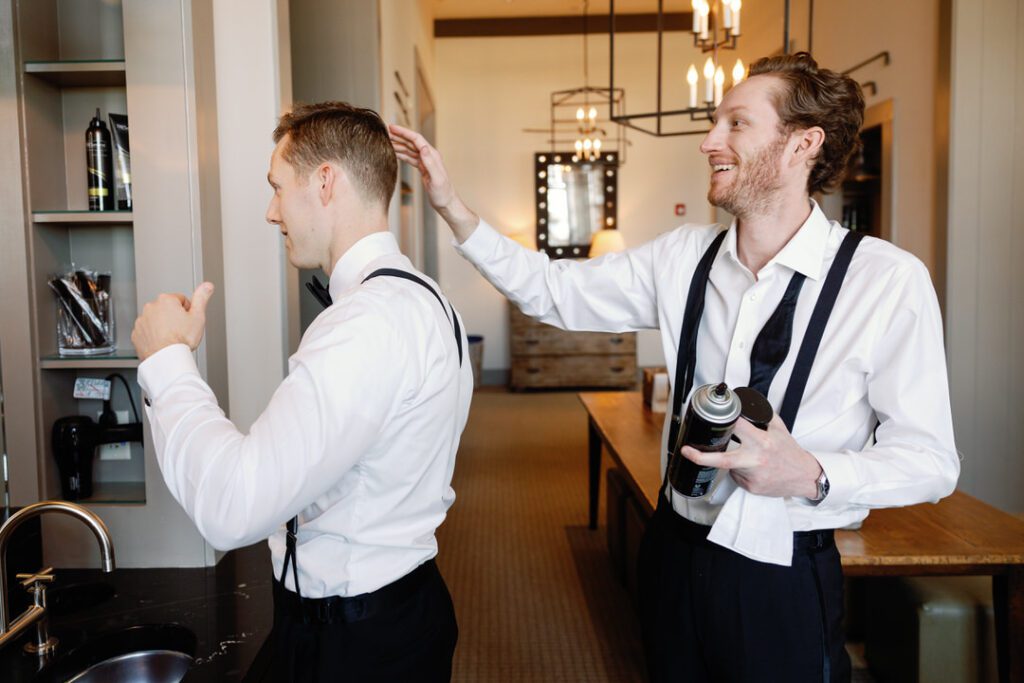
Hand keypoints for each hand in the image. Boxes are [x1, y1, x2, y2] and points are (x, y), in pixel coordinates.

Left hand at [131, 283, 213, 360]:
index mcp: (166, 300)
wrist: (166, 358)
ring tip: (172, 338)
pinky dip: (154, 336)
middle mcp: (151, 307)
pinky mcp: (137, 333)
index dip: (188, 311)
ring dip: (163, 326)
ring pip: (156, 320)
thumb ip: (202, 298)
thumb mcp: (198, 316)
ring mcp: (142, 321)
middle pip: (167, 309)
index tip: (188, 321)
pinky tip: (163, 343)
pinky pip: (147, 332)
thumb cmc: (181, 340)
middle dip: (174, 317)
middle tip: (182, 330)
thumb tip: (207, 285)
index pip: (181, 299)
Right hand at [388, 124, 478, 241]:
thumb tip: (423, 147)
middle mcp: (429, 156)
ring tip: (386, 140)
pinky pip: (410, 157)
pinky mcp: (422, 168)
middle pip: (411, 141)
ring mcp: (425, 161)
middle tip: (385, 131)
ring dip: (398, 144)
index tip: (392, 128)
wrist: (446, 203)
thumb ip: (430, 163)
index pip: (416, 139)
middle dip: (399, 135)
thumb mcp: (436, 179)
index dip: (404, 132)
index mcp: (432, 155)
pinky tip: (394, 152)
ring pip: (409, 149)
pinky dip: (401, 153)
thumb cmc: (443, 193)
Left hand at [679, 414, 821, 498]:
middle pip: (723, 460)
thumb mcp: (778, 429)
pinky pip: (737, 477)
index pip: (737, 428)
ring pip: (730, 467)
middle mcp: (756, 460)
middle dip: (701, 457)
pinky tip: (754, 469)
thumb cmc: (790, 453)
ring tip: (752, 458)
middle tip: (686, 451)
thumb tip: (746, 402)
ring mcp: (752, 477)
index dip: (724, 420)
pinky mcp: (752, 488)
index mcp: (762, 442)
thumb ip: (761, 415)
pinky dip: (740, 471)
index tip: (713, 416)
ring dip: (733, 460)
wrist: (805, 477)